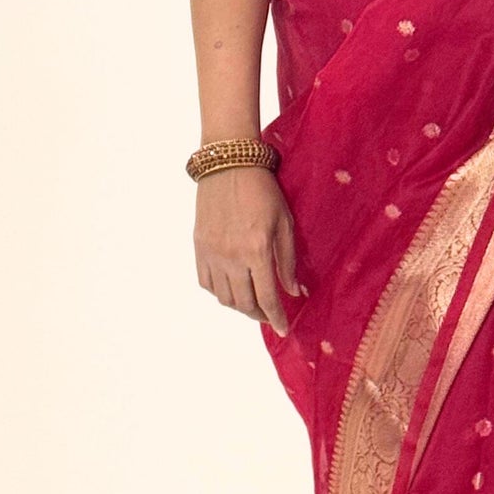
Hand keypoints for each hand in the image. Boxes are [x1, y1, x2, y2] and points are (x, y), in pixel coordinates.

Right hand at [194, 165, 300, 331]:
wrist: (229, 165)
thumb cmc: (263, 190)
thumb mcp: (284, 223)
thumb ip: (288, 260)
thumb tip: (294, 291)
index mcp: (257, 250)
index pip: (267, 297)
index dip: (276, 317)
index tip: (283, 329)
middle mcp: (232, 257)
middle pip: (244, 303)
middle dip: (259, 315)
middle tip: (270, 316)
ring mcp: (212, 253)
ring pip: (224, 297)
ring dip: (240, 306)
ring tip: (252, 303)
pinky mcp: (199, 247)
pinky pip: (206, 282)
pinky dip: (219, 292)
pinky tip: (232, 288)